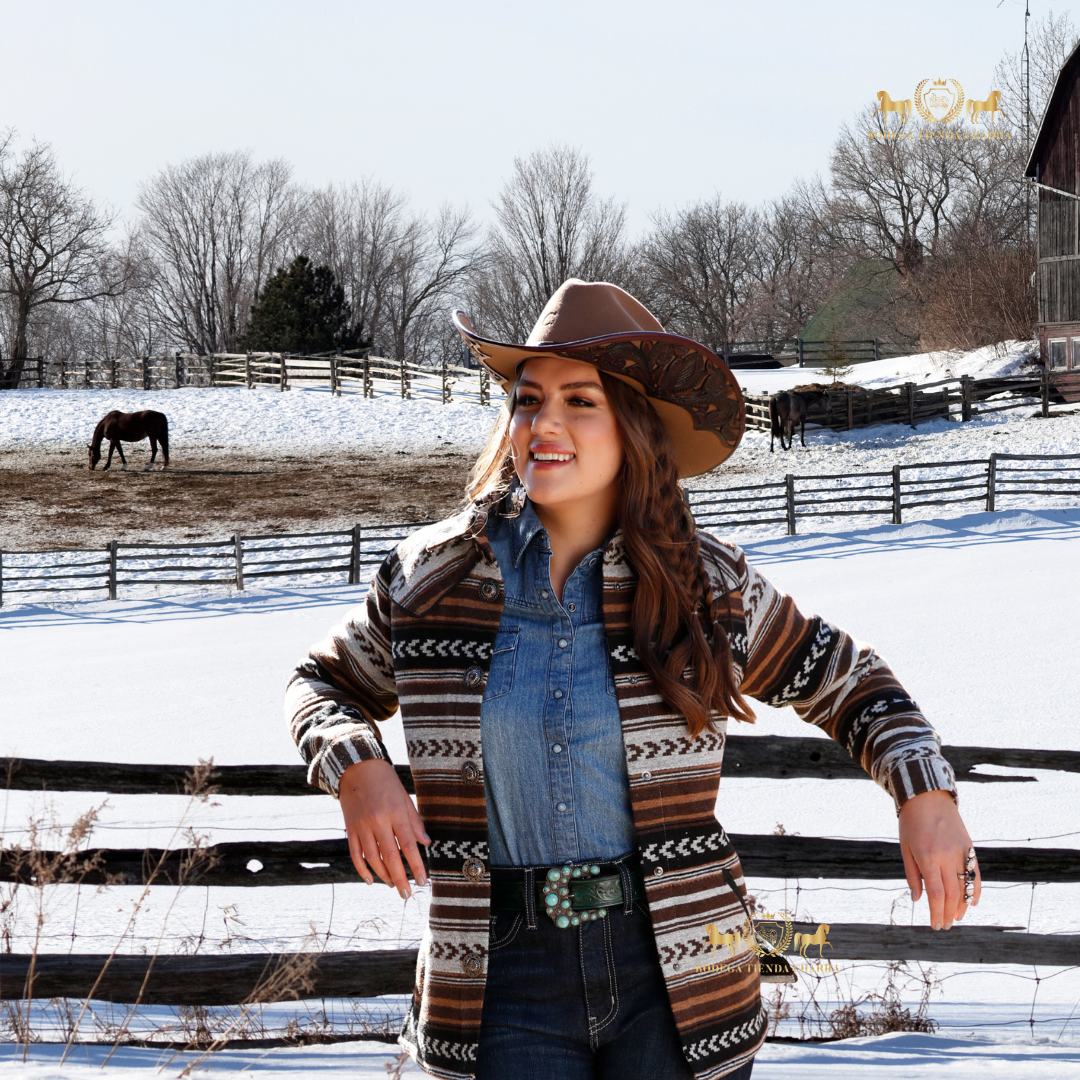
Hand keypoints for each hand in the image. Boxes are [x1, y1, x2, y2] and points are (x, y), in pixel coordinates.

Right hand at [338, 759, 431, 898]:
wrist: (357, 768)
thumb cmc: (386, 782)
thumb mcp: (405, 798)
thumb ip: (414, 822)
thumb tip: (426, 843)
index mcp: (395, 812)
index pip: (408, 844)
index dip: (416, 865)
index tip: (423, 881)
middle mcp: (378, 821)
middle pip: (391, 856)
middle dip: (400, 878)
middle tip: (407, 894)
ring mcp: (362, 826)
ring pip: (372, 859)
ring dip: (383, 876)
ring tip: (394, 886)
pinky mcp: (350, 829)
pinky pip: (356, 855)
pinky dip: (362, 870)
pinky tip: (371, 880)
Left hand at [898, 789, 979, 929]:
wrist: (928, 796)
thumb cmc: (911, 823)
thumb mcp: (905, 847)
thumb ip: (913, 875)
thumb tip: (918, 899)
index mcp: (928, 857)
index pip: (936, 894)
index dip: (937, 913)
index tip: (935, 925)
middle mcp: (947, 856)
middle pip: (952, 894)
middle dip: (949, 914)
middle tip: (944, 925)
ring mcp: (961, 852)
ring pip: (966, 887)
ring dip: (962, 906)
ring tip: (956, 918)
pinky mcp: (970, 847)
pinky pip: (976, 874)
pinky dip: (976, 890)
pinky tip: (972, 903)